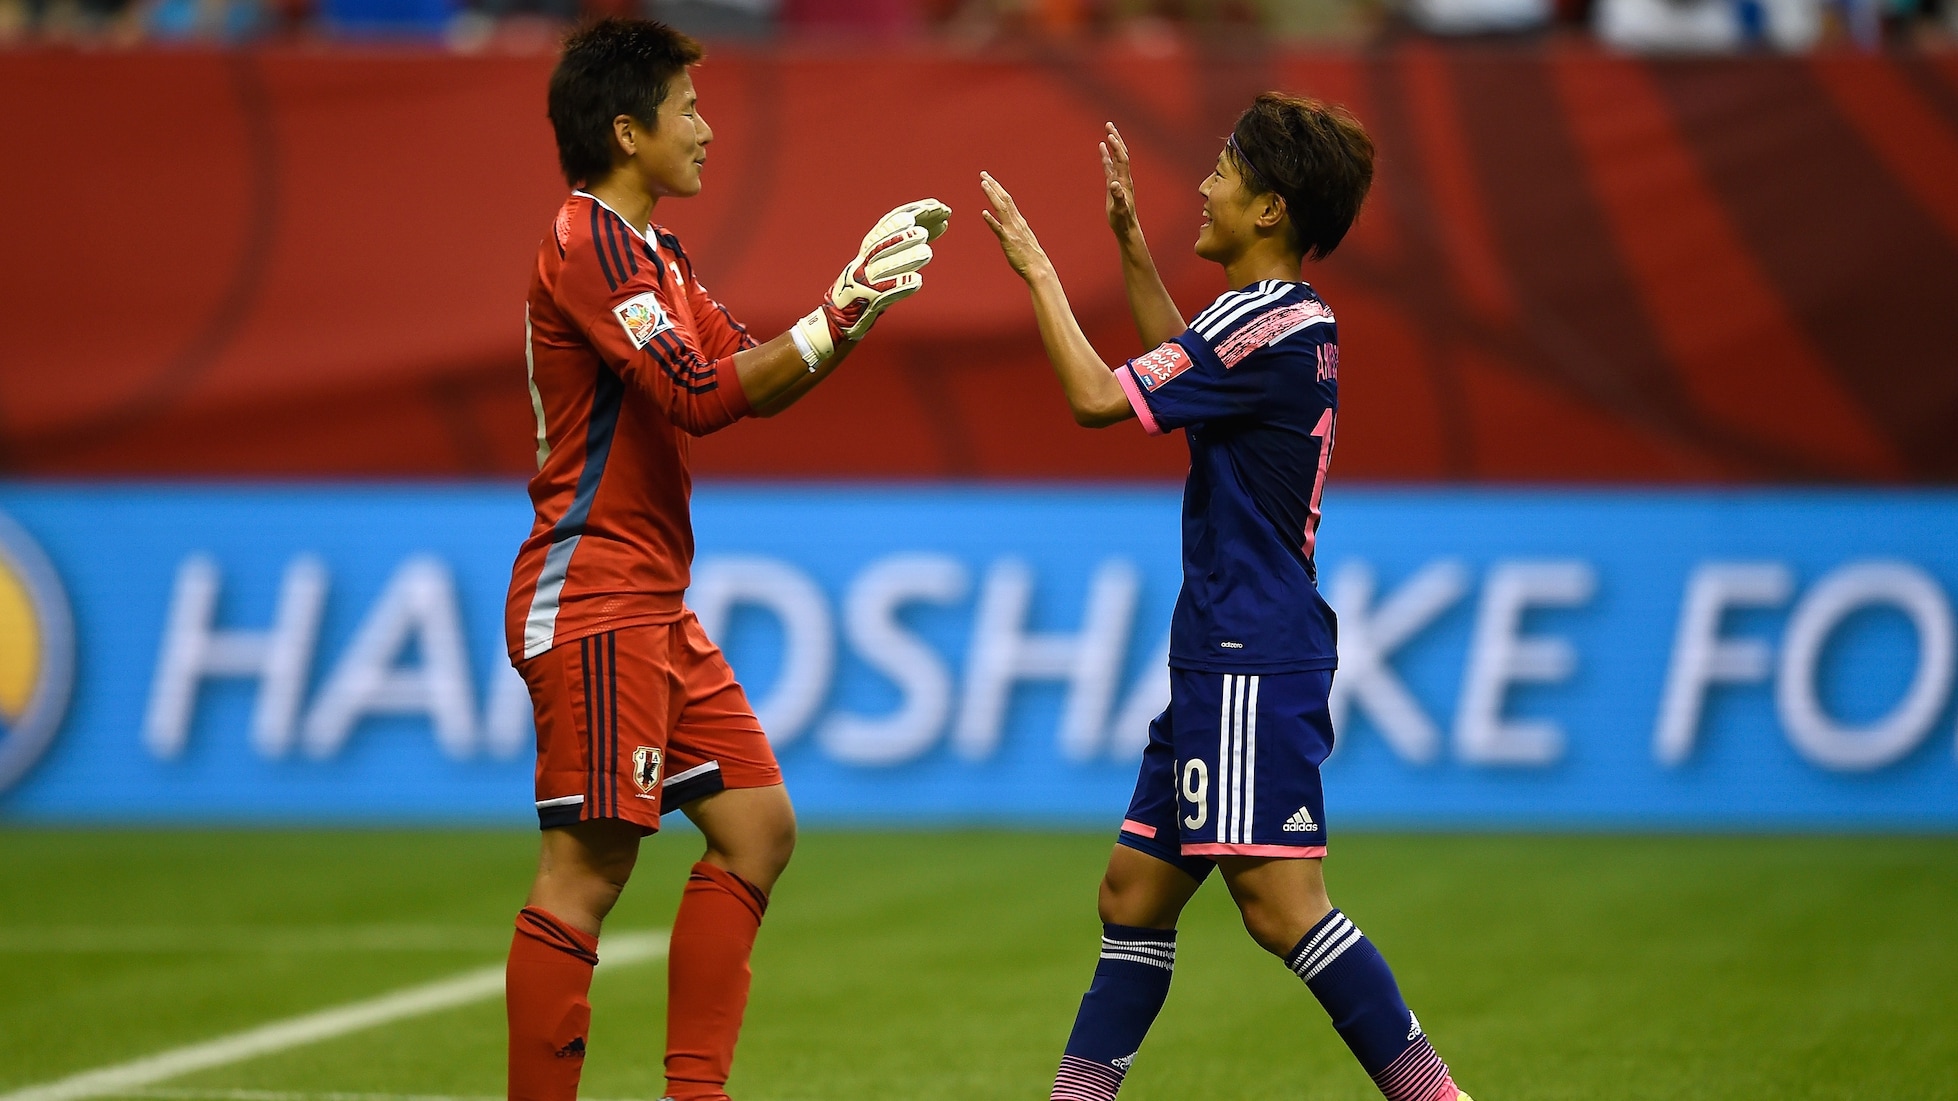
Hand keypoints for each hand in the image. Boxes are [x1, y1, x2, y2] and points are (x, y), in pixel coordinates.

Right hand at [793, 199, 945, 364]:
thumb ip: (914, 238)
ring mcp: (865, 281)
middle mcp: (865, 260)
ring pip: (884, 267)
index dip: (912, 213)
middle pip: (882, 244)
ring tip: (927, 252)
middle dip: (902, 236)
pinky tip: (917, 281)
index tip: (935, 209)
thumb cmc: (872, 281)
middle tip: (923, 233)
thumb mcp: (888, 255)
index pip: (890, 222)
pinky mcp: (870, 301)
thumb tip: (942, 221)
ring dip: (905, 258)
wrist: (842, 313)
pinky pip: (885, 292)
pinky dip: (901, 286)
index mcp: (870, 246)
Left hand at [980, 171, 1051, 282]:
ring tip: (983, 184)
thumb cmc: (1030, 256)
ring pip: (1001, 208)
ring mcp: (1012, 230)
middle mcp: (1016, 222)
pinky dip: (991, 220)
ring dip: (992, 195)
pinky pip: (998, 229)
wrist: (1038, 268)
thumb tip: (1007, 223)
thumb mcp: (1022, 238)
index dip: (998, 188)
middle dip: (993, 185)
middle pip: (1004, 199)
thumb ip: (1014, 228)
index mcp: (1019, 221)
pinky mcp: (1008, 241)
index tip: (988, 179)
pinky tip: (984, 212)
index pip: (1007, 200)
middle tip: (983, 174)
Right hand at [1101, 123, 1142, 243]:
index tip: (1109, 135)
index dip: (1116, 147)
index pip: (1122, 159)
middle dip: (1116, 138)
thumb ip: (1118, 196)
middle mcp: (1123, 177)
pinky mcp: (1114, 184)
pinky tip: (1101, 148)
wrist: (1126, 227)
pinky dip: (1106, 155)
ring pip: (1116, 157)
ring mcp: (1119, 179)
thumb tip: (1114, 184)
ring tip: (1107, 130)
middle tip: (1109, 124)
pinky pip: (1109, 166)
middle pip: (1121, 153)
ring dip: (1112, 143)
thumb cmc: (1123, 220)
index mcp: (1125, 181)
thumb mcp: (1119, 209)